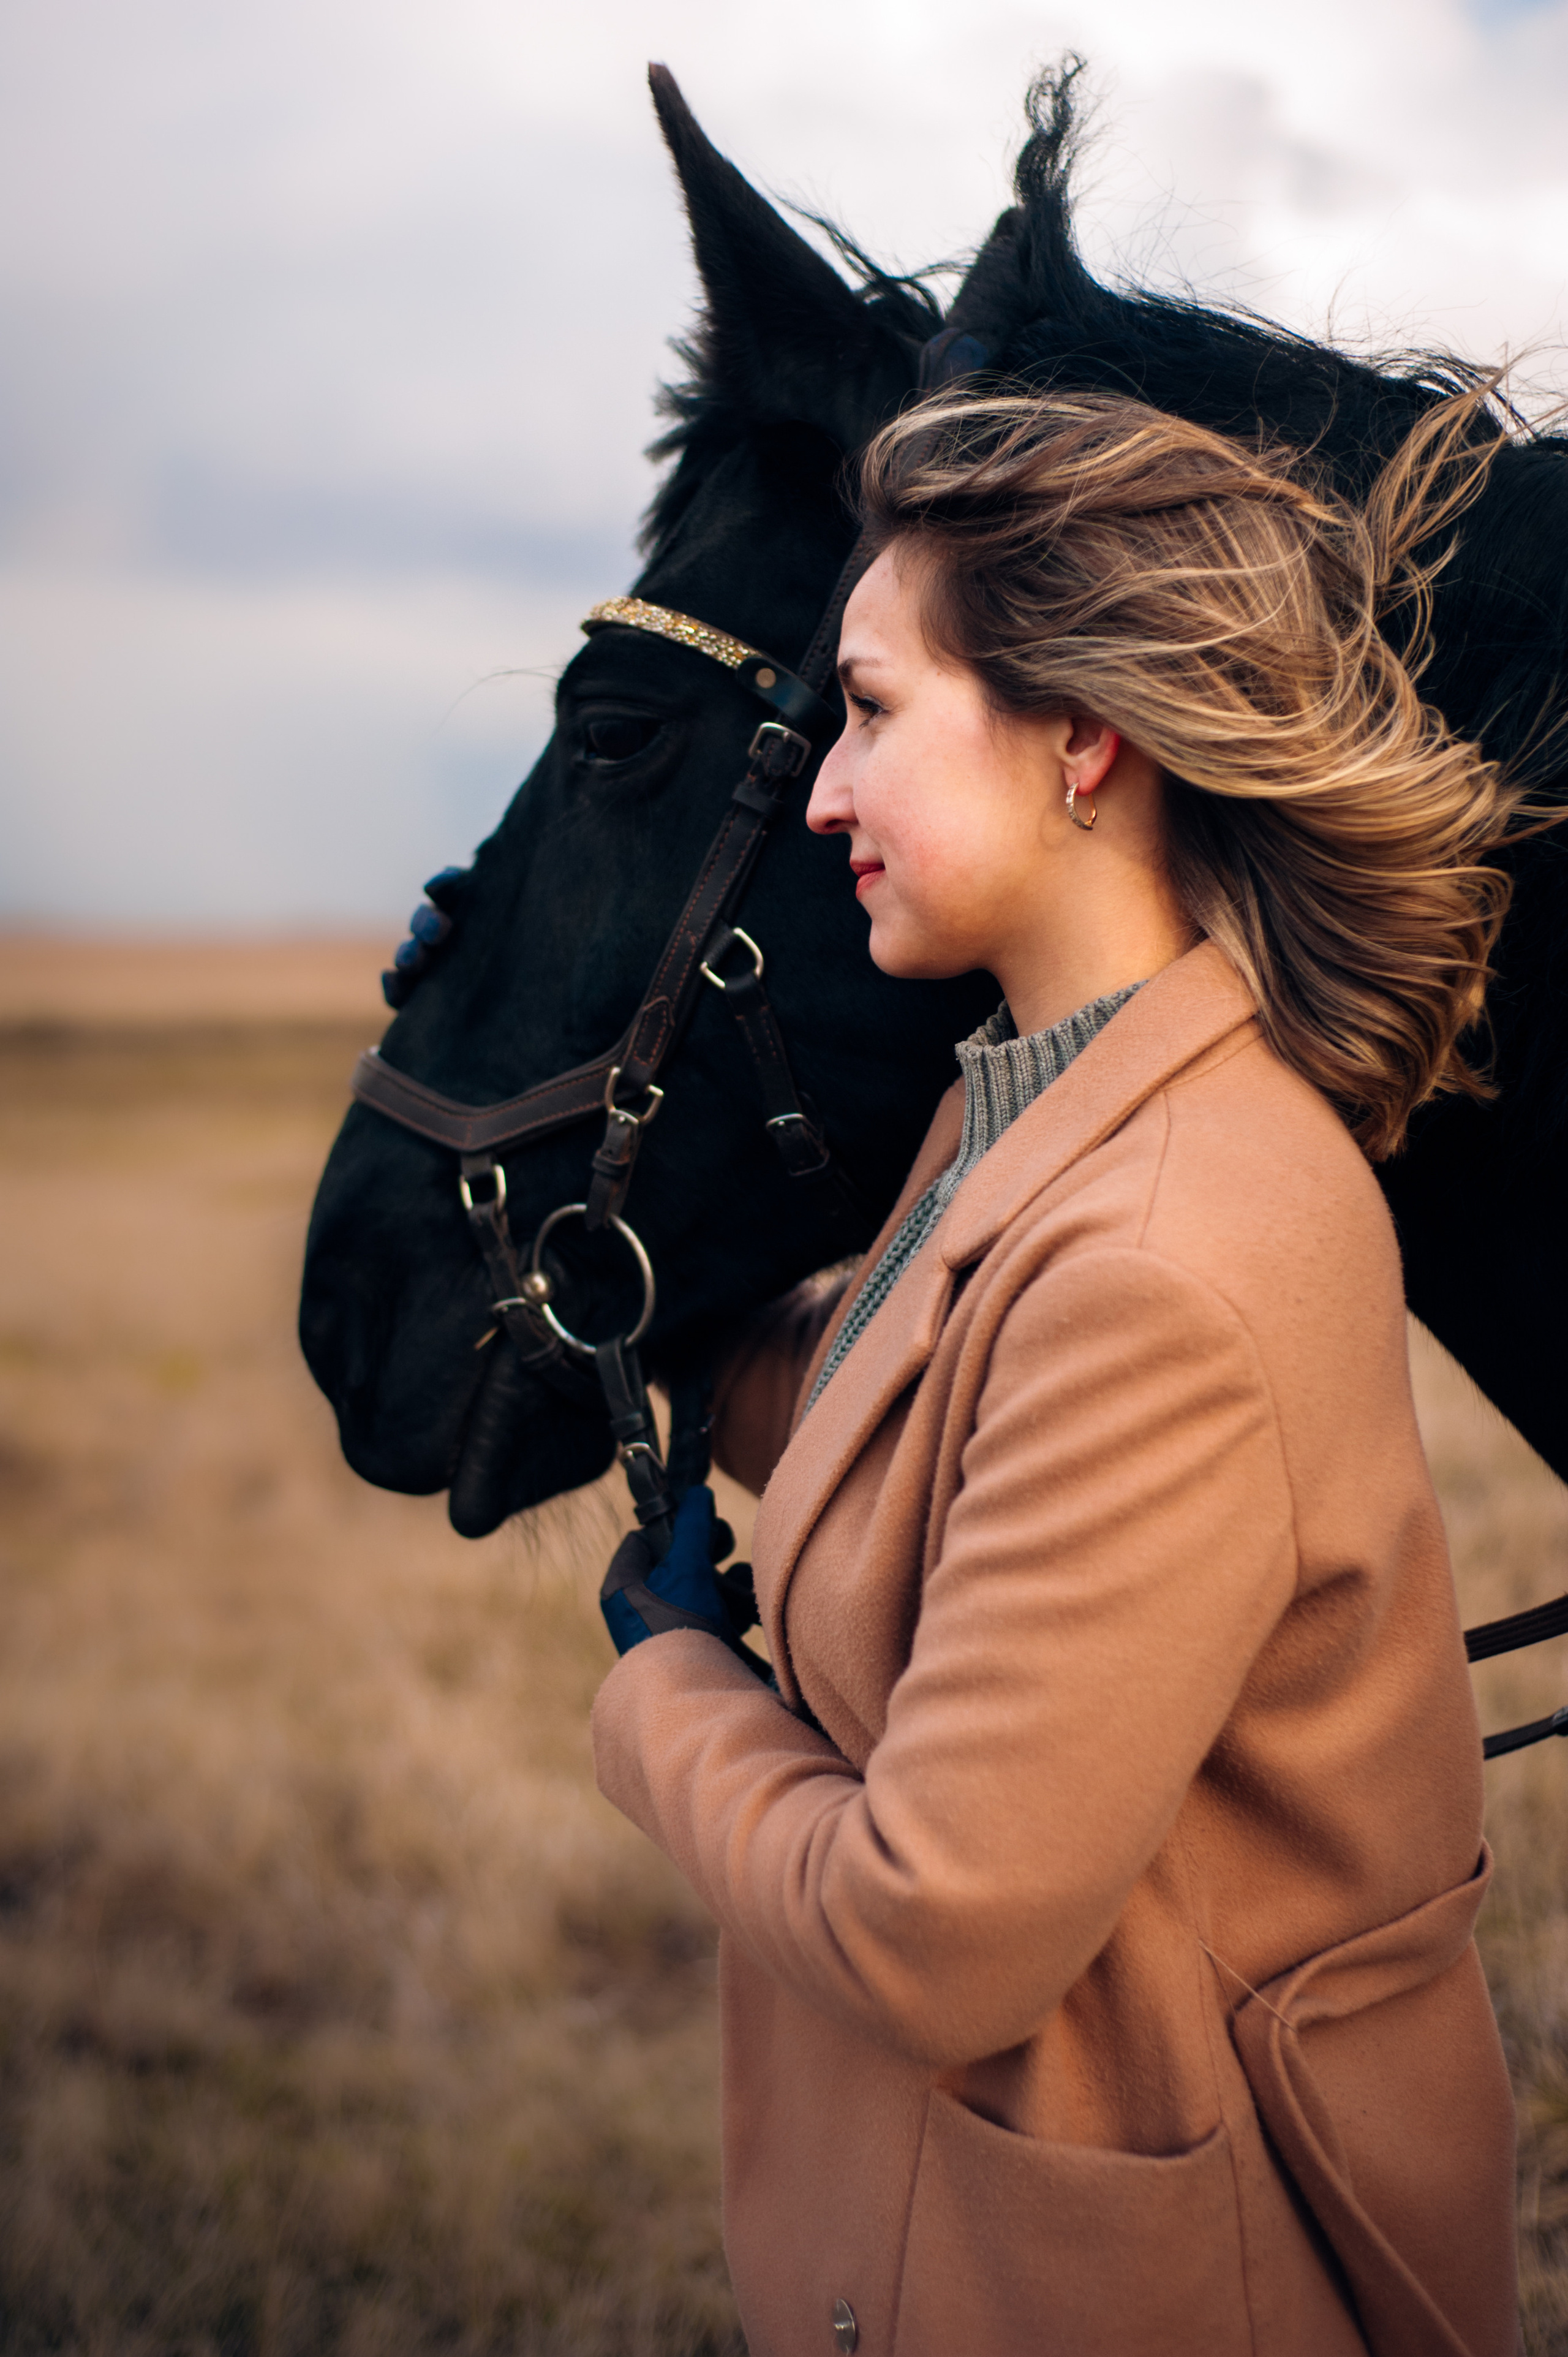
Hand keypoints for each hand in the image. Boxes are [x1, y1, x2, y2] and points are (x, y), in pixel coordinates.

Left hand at [600, 1485, 765, 1669]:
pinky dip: (735, 1611)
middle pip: (677, 1561)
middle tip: (721, 1554)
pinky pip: (717, 1616)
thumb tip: (698, 1492)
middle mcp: (640, 1608)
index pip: (642, 1538)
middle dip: (708, 1557)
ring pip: (702, 1588)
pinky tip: (749, 1617)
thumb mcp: (687, 1568)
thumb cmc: (679, 1629)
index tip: (698, 1525)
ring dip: (726, 1586)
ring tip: (738, 1595)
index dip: (671, 1527)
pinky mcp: (696, 1649)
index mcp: (623, 1587)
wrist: (695, 1698)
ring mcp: (669, 1630)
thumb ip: (693, 1528)